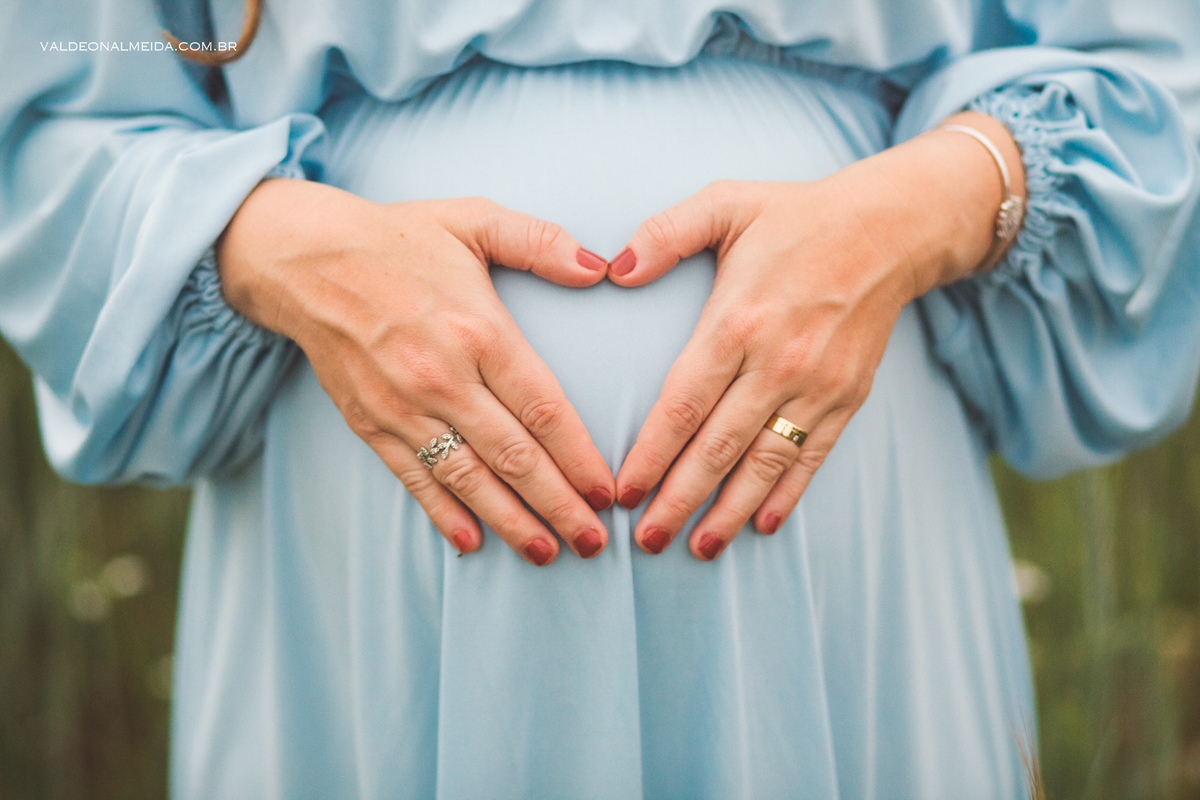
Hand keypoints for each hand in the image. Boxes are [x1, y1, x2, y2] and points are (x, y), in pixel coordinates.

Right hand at [218, 178, 616, 564]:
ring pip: (468, 478)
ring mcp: (402, 406)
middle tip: (592, 542)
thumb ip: (540, 242)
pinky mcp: (370, 423)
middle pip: (513, 456)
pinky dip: (443, 514)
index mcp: (478, 330)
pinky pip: (413, 478)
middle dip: (558, 505)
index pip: (542, 408)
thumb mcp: (473, 219)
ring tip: (546, 552)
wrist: (306, 259)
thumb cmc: (400, 237)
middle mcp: (442, 376)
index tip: (606, 492)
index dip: (578, 456)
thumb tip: (600, 268)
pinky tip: (472, 543)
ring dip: (510, 521)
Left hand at [608, 112, 1023, 559]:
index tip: (623, 491)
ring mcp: (816, 385)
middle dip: (679, 499)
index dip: (651, 453)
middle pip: (718, 447)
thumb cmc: (796, 216)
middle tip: (646, 540)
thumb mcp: (726, 203)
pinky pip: (812, 457)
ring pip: (765, 464)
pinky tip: (762, 524)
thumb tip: (614, 269)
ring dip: (729, 511)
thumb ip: (665, 233)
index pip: (684, 403)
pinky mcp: (846, 397)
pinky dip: (788, 495)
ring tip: (698, 548)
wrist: (890, 228)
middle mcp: (777, 362)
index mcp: (738, 321)